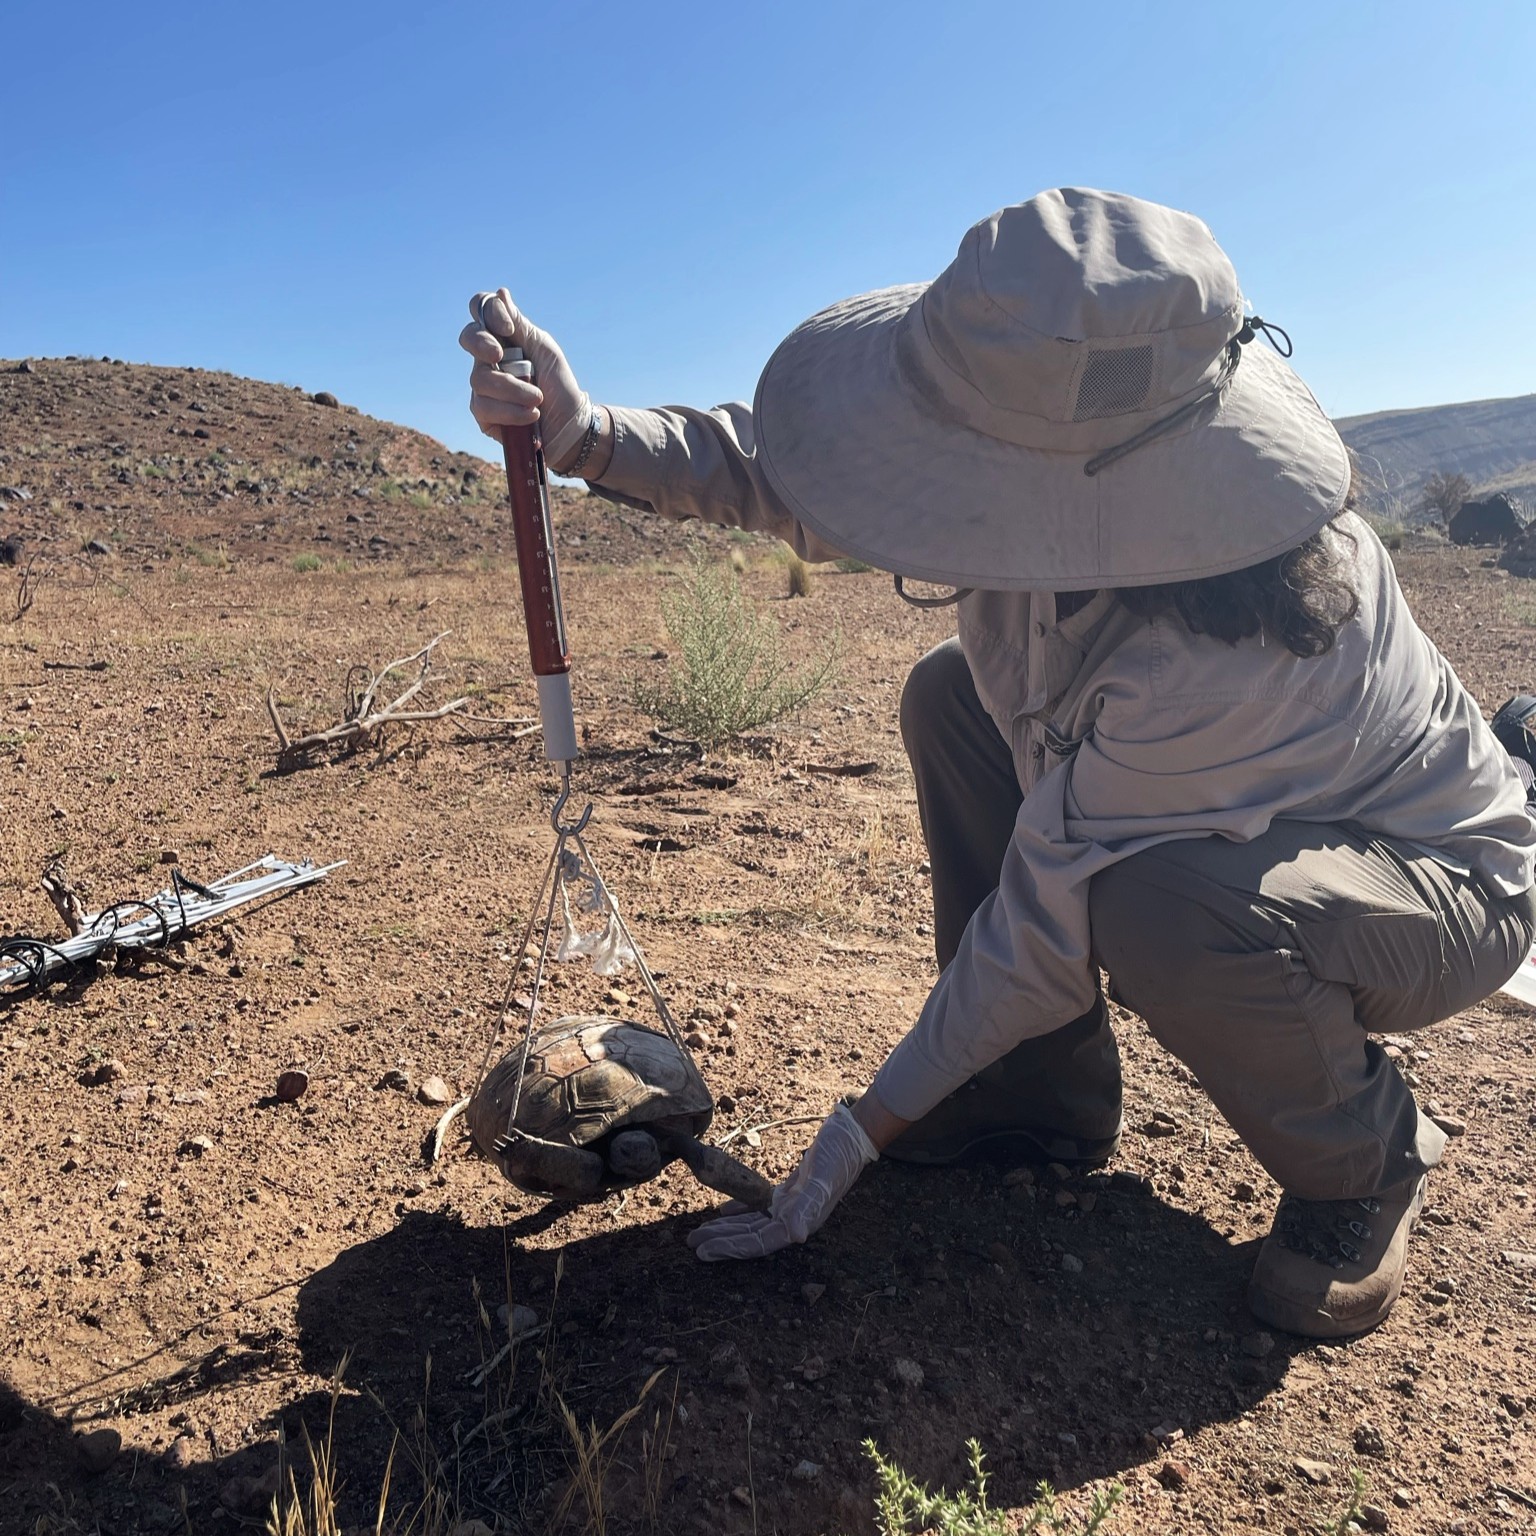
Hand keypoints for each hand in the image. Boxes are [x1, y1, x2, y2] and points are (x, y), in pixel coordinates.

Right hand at [459, 289, 591, 470]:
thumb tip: (500, 293)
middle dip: (482, 344)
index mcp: (504, 338)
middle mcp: (488, 359)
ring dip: (514, 390)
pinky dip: (512, 412)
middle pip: (468, 338)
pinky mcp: (484, 416)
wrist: (571, 427)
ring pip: (480, 379)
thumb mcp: (544, 350)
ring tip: (538, 400)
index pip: (482, 310)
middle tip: (500, 356)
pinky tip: (531, 416)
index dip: (488, 312)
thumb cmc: (560, 386)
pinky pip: (485, 407)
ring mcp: (483, 387)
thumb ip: (520, 325)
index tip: (507, 329)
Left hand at [686, 1104, 877, 1260]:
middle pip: (751, 1235)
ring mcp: (793, 1205)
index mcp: (801, 1221)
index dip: (731, 1248)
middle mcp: (795, 1219)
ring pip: (752, 1222)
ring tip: (700, 1231)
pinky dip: (741, 1208)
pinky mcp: (791, 1190)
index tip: (703, 1251)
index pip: (759, 1242)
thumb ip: (808, 1207)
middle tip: (691, 1242)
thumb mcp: (822, 1179)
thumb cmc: (839, 1155)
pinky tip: (723, 1210)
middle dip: (721, 1240)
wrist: (854, 1133)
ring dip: (727, 1227)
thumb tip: (795, 1234)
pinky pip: (759, 1205)